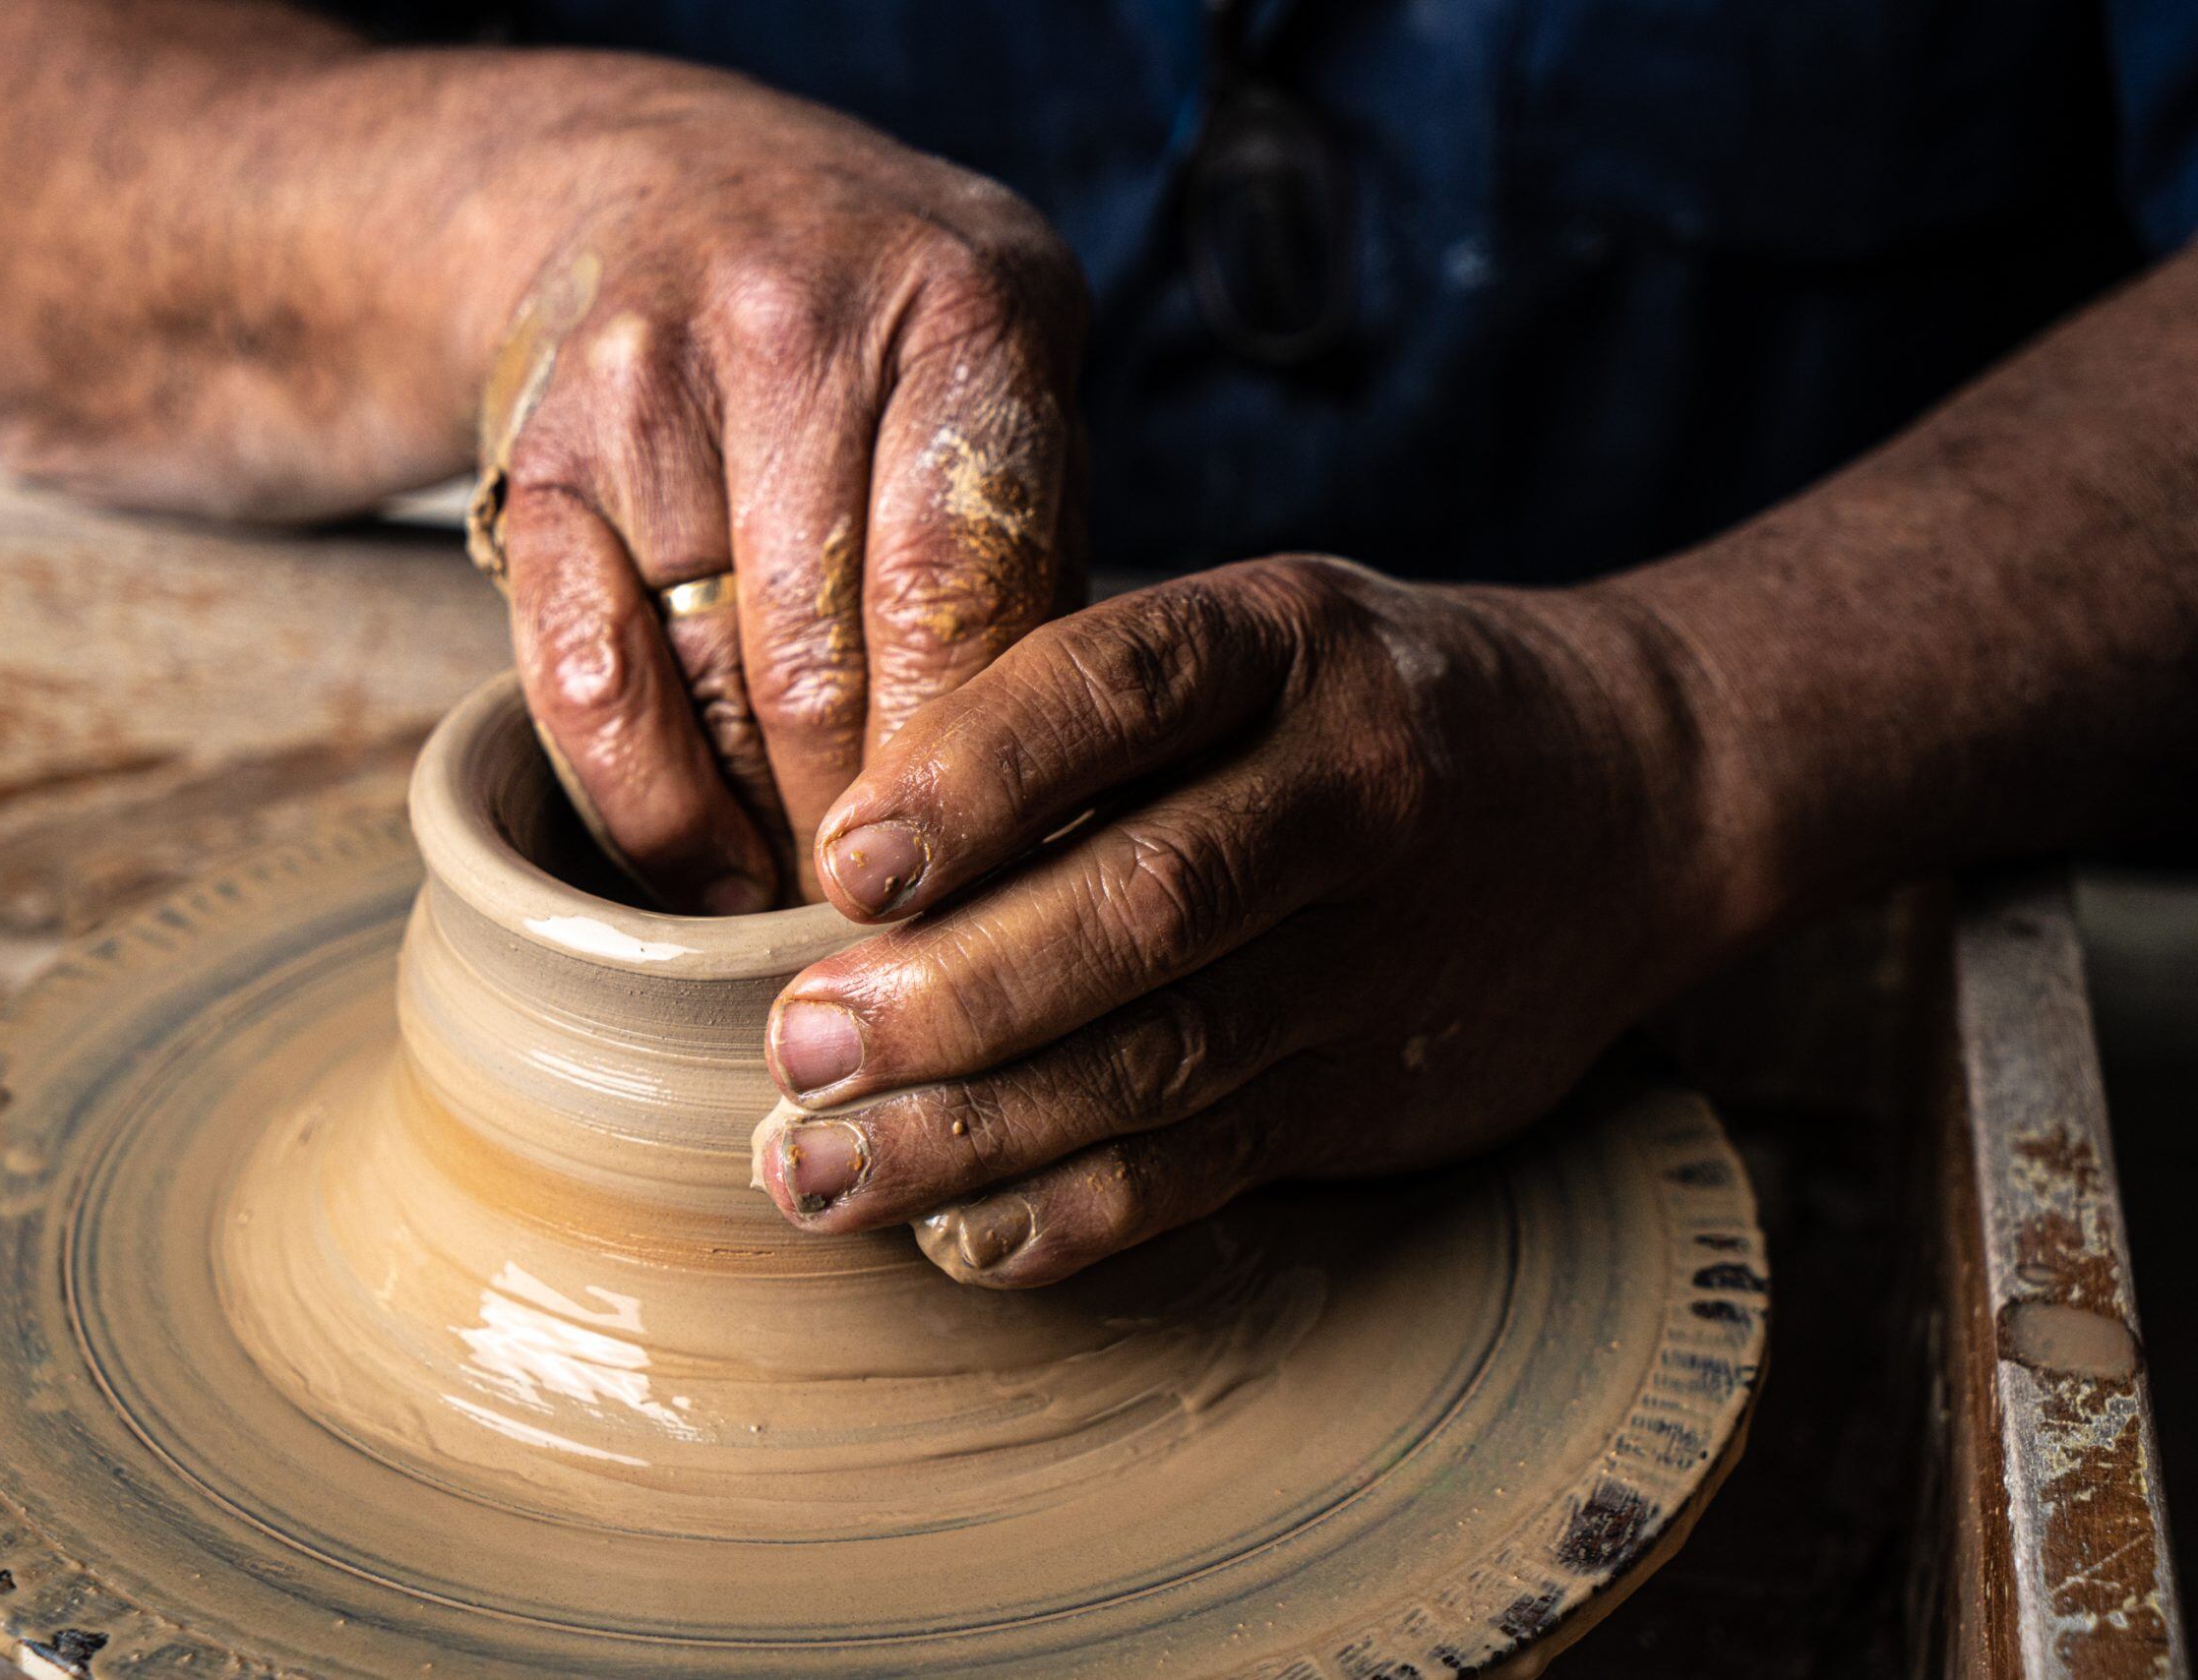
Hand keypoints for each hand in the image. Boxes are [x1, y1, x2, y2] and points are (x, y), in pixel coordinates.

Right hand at [469, 76, 1086, 911]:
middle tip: (911, 931)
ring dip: (766, 839)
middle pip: (834, 668)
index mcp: (964, 310)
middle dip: (870, 833)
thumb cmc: (881, 341)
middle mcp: (798, 328)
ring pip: (714, 692)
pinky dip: (648, 808)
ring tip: (821, 918)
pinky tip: (703, 872)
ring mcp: (647, 389)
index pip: (964, 601)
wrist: (664, 192)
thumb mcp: (1001, 392)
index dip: (970, 778)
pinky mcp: (537, 460)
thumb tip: (1057, 821)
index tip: (991, 890)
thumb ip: (1032, 569)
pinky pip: (584, 680)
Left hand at [751, 557, 1738, 1285]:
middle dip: (955, 993)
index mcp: (1290, 642)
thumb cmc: (1365, 703)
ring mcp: (1380, 953)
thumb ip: (1089, 704)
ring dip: (977, 1129)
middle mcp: (1349, 793)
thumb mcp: (1259, 630)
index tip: (846, 865)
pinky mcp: (1381, 1086)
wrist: (1635, 795)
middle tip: (801, 1049)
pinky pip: (1215, 1163)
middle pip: (1142, 904)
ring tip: (822, 1171)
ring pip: (1164, 1056)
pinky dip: (1081, 1212)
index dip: (974, 778)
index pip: (1117, 694)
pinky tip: (962, 1238)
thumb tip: (845, 834)